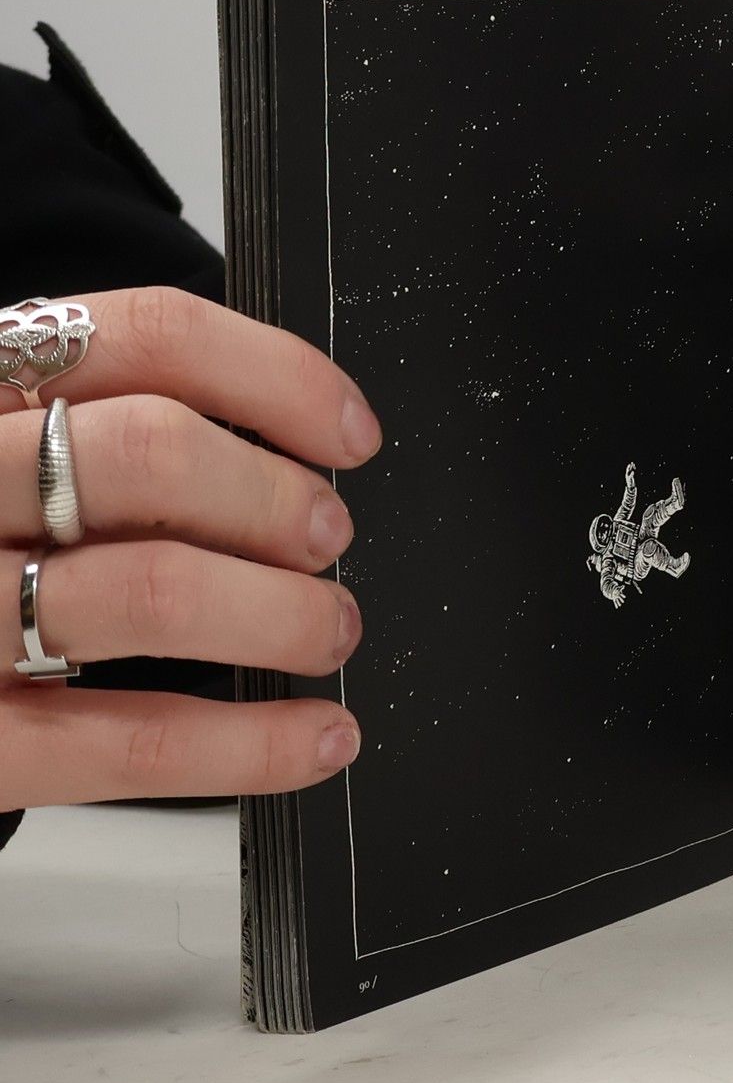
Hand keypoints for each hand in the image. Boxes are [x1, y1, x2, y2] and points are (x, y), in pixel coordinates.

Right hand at [0, 289, 379, 809]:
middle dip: (278, 501)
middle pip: (151, 454)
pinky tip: (314, 737)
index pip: (146, 338)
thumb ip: (109, 424)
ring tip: (327, 631)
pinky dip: (252, 744)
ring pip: (151, 591)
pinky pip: (126, 743)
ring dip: (282, 617)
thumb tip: (298, 450)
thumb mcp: (5, 443)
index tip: (349, 434)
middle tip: (327, 538)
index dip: (278, 381)